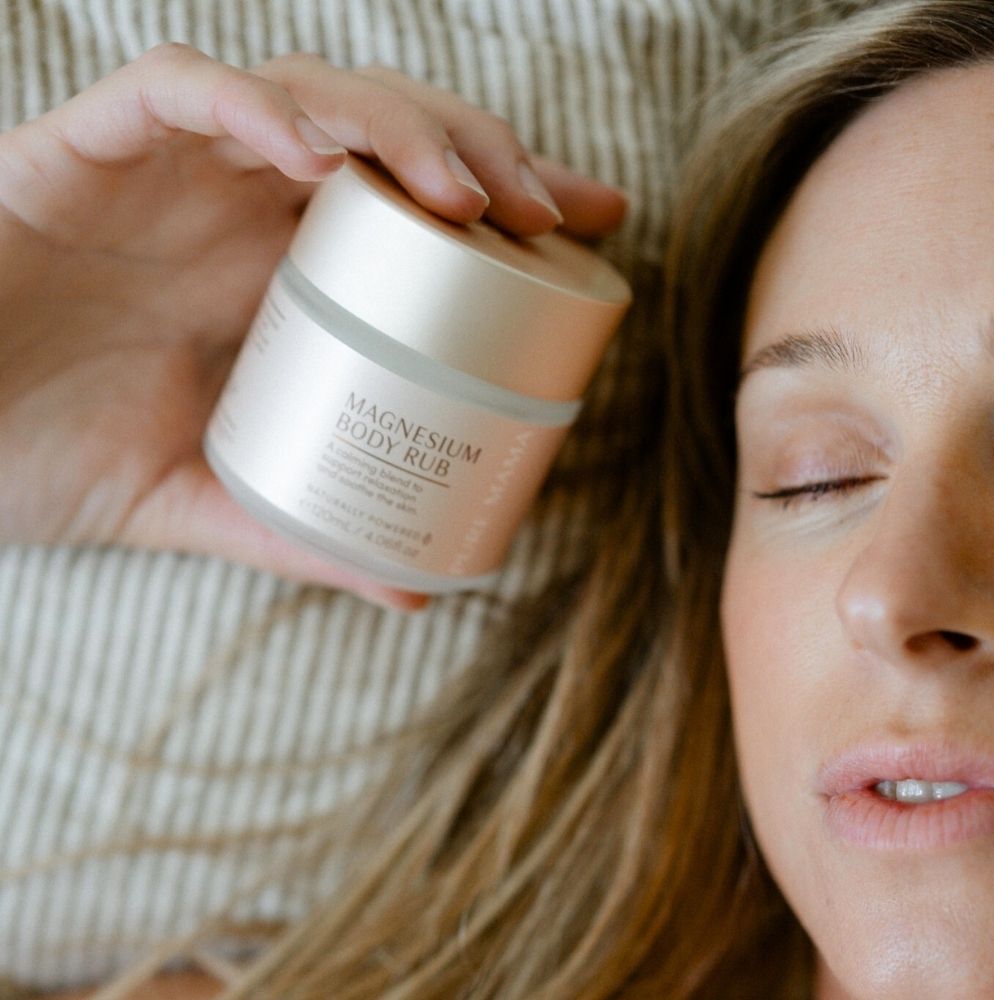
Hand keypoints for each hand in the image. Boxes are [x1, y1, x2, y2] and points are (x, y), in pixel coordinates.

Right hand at [0, 44, 625, 610]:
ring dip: (392, 125)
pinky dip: (247, 104)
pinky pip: (171, 88)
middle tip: (547, 215)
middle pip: (383, 136)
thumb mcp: (198, 497)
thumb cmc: (41, 451)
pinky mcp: (81, 151)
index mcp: (275, 274)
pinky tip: (312, 152)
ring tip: (462, 193)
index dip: (509, 200)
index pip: (414, 209)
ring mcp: (165, 173)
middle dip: (478, 153)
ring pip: (302, 94)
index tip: (589, 226)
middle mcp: (235, 210)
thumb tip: (412, 583)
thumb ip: (298, 531)